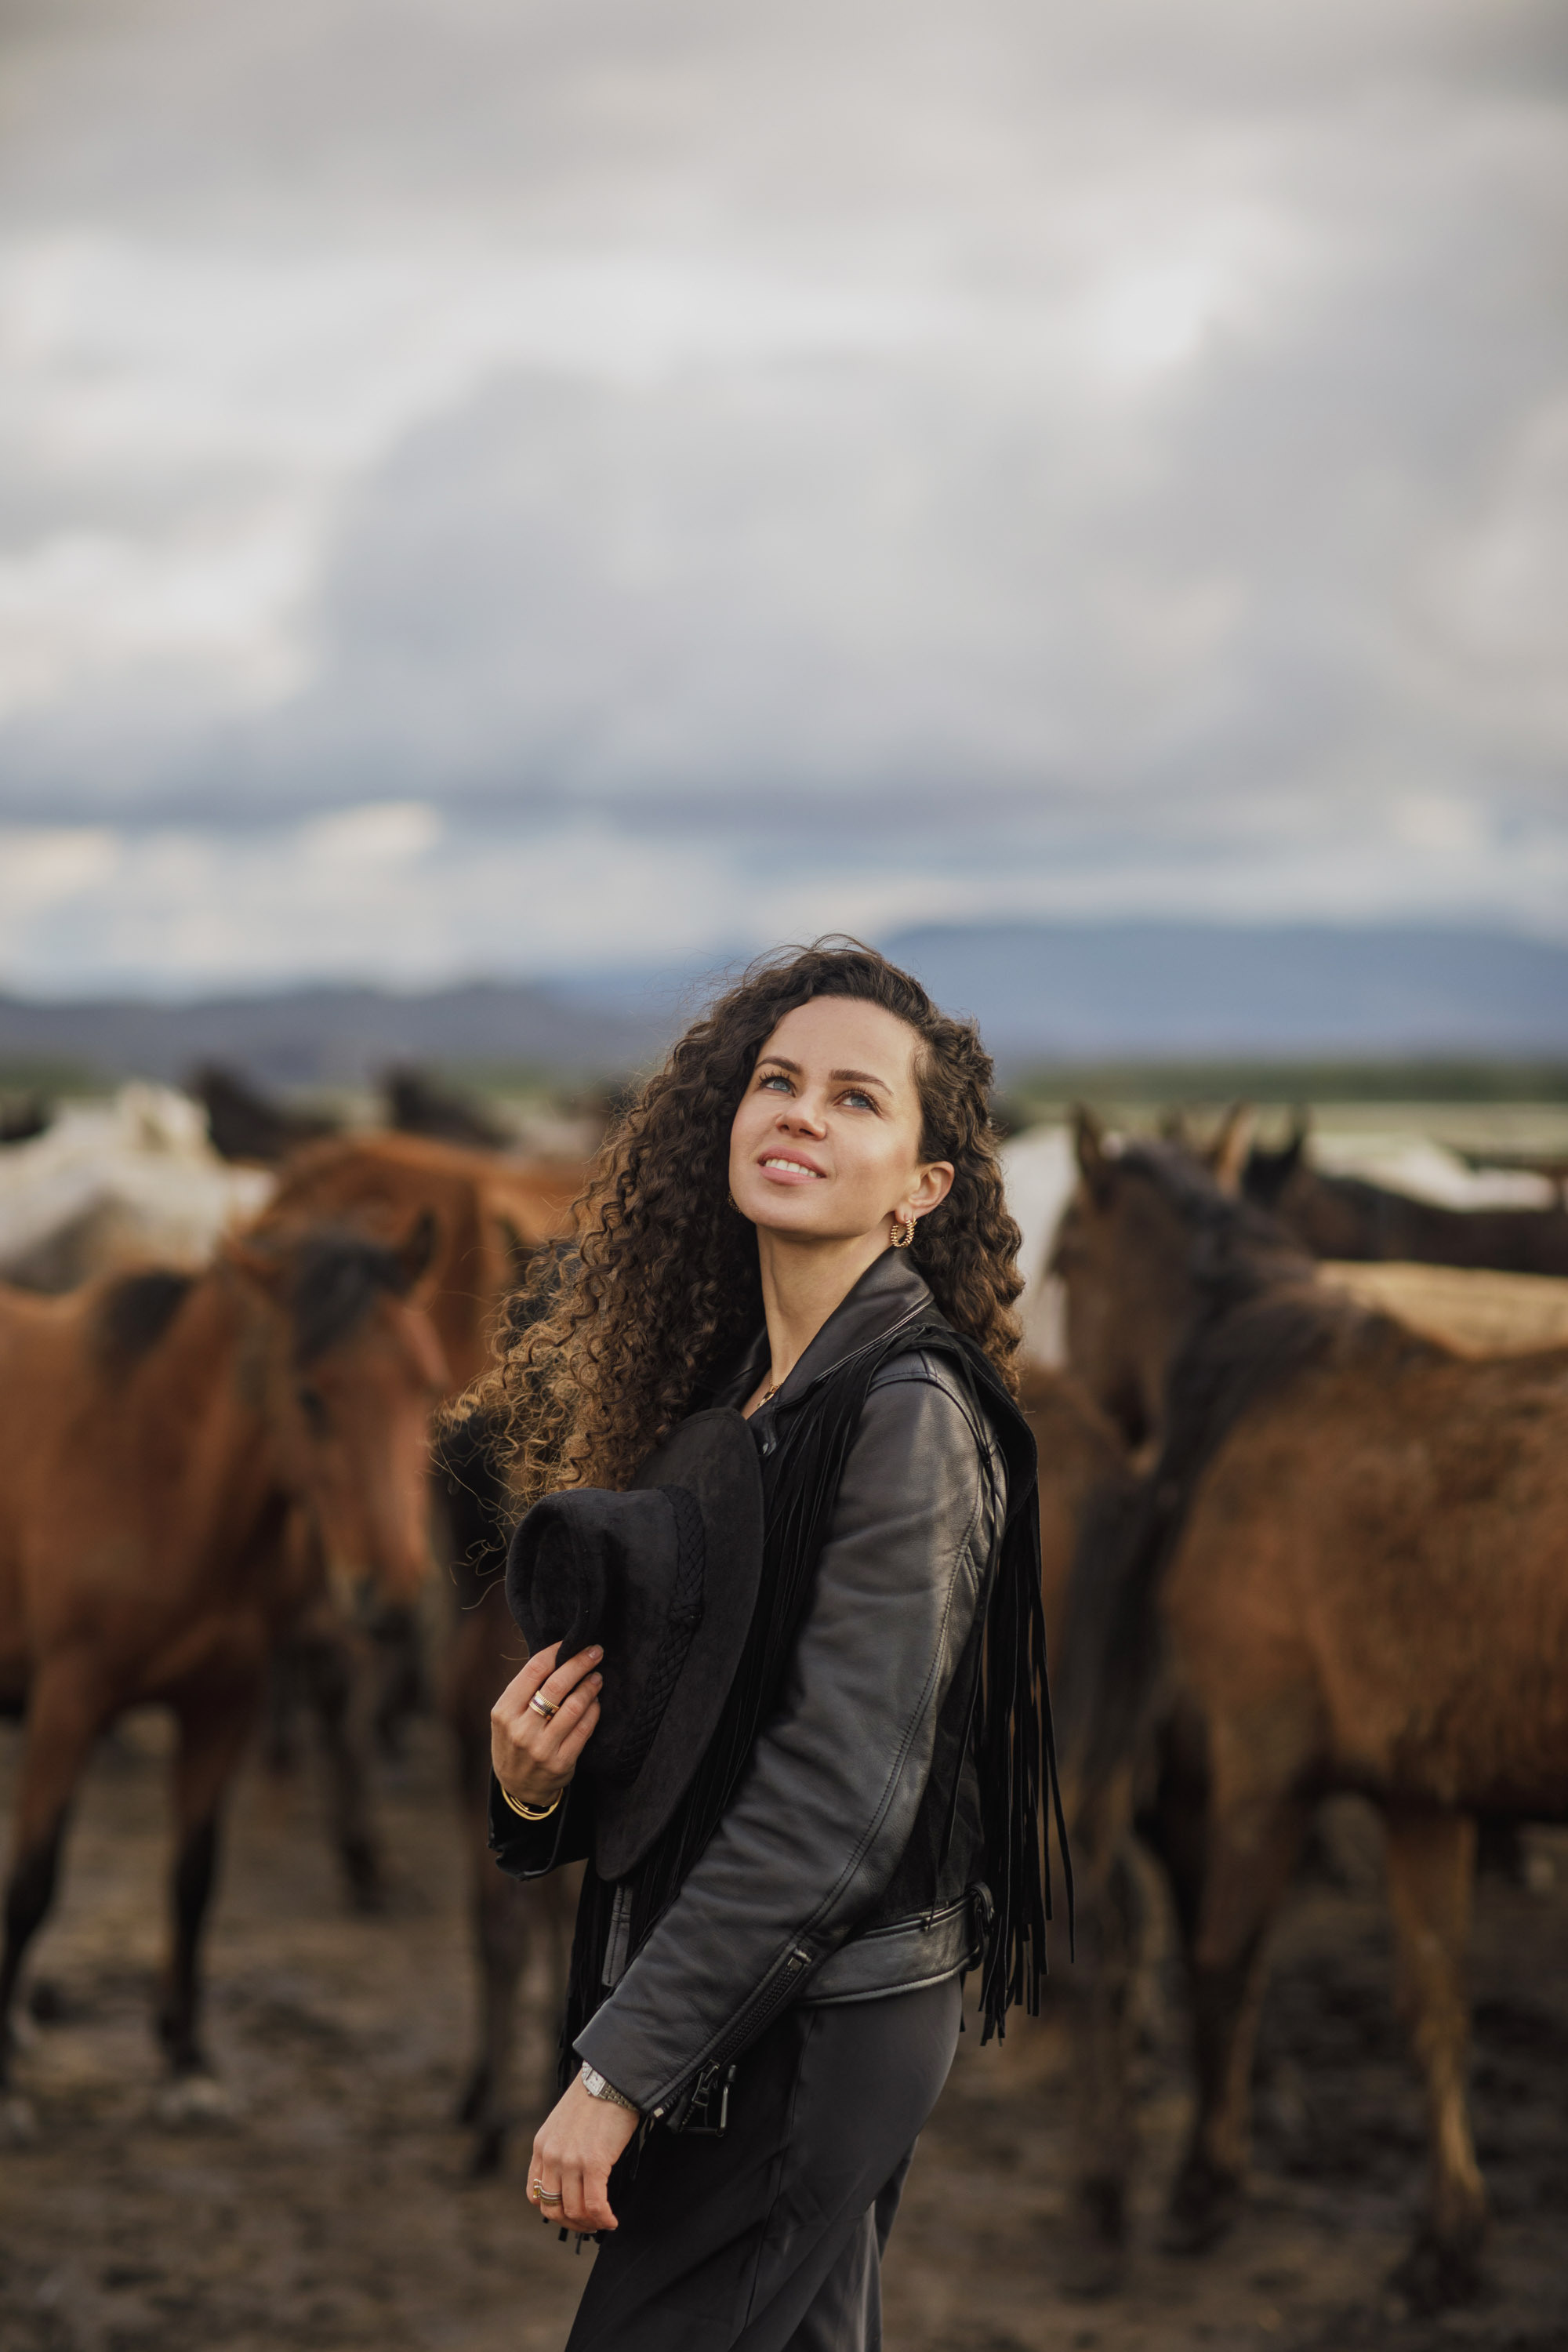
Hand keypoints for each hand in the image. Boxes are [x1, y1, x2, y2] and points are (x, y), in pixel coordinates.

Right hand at [490, 1641, 602, 1812]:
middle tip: (595, 1652)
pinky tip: (595, 1702)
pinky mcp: (561, 1762)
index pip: (534, 1670)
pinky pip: (584, 1729)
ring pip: (574, 1706)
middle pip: (557, 1685)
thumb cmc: (513, 1741)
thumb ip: (526, 1690)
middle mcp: (521, 1729)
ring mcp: (541, 1748)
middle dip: (580, 1663)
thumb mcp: (507, 1716)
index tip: (571, 1642)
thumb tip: (559, 1656)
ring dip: (590, 1687)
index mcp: (504, 1711)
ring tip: (597, 1677)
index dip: (556, 1652)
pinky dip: (593, 1711)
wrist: (517, 1786)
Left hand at [529, 2072, 639, 2231]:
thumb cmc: (595, 2098)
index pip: (535, 2194)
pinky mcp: (593, 2162)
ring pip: (574, 2211)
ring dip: (590, 2224)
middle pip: (552, 2208)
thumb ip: (562, 2149)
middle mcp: (551, 2156)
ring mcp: (570, 2160)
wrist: (612, 2077)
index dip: (553, 2210)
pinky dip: (604, 2218)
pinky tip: (612, 2220)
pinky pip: (595, 2204)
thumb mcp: (565, 2123)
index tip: (572, 2212)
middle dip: (572, 2223)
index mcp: (541, 2146)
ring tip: (604, 2222)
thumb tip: (574, 2180)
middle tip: (590, 2223)